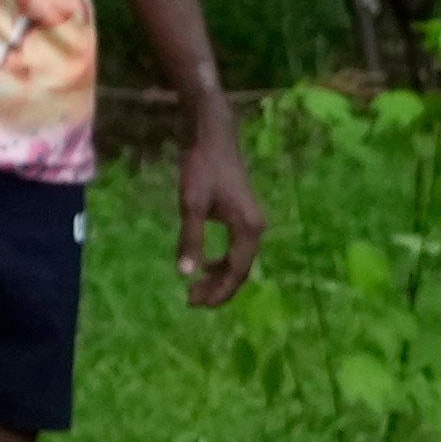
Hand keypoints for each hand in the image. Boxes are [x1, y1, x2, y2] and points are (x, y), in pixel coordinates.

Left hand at [176, 112, 266, 309]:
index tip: (195, 303)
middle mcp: (255, 229)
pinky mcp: (244, 217)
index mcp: (247, 229)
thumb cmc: (202, 168)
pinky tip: (205, 263)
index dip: (218, 292)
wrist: (214, 138)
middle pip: (240, 270)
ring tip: (196, 287)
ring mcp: (252, 223)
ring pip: (239, 261)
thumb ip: (190, 239)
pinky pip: (237, 249)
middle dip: (218, 289)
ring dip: (219, 277)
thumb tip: (185, 274)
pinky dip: (222, 262)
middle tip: (191, 300)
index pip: (236, 272)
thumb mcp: (191, 204)